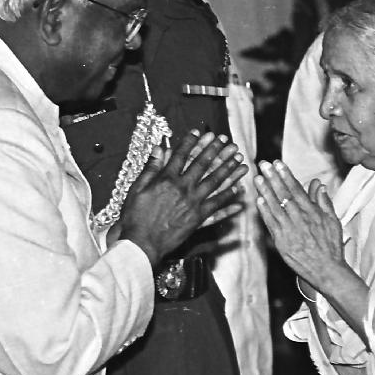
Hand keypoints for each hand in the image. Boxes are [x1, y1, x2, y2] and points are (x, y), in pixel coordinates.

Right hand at [119, 131, 246, 266]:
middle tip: (227, 140)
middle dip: (215, 150)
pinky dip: (228, 199)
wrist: (142, 243)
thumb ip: (151, 168)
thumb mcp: (137, 189)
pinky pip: (217, 206)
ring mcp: (193, 203)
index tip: (199, 132)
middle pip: (202, 165)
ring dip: (228, 170)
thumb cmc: (135, 217)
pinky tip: (239, 191)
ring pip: (215, 182)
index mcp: (167, 179)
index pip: (181, 155)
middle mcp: (183, 188)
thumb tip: (159, 148)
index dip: (190, 142)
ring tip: (239, 160)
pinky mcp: (199, 219)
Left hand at [255, 161, 347, 292]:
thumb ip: (324, 202)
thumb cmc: (330, 246)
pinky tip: (259, 200)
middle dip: (273, 178)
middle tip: (263, 165)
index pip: (297, 190)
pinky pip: (271, 224)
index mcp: (313, 213)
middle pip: (284, 195)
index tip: (278, 164)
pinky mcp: (281, 242)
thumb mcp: (333, 221)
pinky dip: (265, 212)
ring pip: (275, 207)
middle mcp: (300, 220)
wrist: (326, 270)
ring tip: (257, 178)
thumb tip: (319, 185)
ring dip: (266, 191)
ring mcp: (290, 231)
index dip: (286, 175)